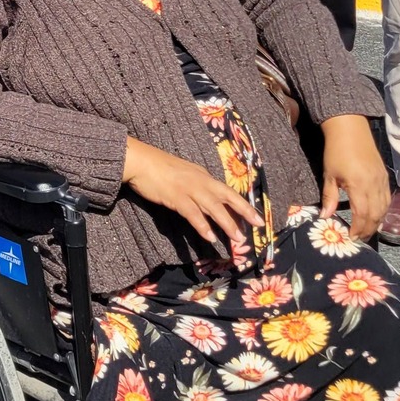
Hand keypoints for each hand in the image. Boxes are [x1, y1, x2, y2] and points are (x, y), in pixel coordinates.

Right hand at [122, 138, 261, 252]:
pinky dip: (202, 226)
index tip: (255, 216)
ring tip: (238, 238)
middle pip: (227, 197)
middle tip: (258, 225)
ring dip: (227, 223)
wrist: (141, 161)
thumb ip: (196, 185)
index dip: (242, 205)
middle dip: (245, 211)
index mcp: (203, 176)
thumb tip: (207, 201)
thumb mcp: (184, 174)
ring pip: (213, 207)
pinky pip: (193, 214)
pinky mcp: (176, 197)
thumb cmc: (159, 168)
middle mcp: (200, 181)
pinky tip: (210, 237)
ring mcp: (189, 189)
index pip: (227, 192)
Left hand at [319, 114, 390, 238]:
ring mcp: (382, 180)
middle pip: (376, 215)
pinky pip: (387, 199)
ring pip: (384, 208)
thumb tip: (325, 217)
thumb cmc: (336, 151)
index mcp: (359, 185)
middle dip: (368, 230)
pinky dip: (383, 211)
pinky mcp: (385, 176)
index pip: (362, 214)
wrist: (351, 129)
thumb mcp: (329, 175)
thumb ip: (329, 197)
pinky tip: (376, 217)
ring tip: (368, 232)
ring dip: (377, 222)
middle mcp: (374, 185)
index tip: (351, 238)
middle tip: (360, 239)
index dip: (358, 229)